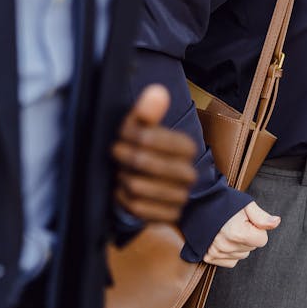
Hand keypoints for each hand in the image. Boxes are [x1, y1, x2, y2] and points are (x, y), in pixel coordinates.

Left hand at [111, 84, 196, 223]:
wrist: (147, 185)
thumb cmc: (142, 151)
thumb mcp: (142, 128)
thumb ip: (147, 111)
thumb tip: (157, 90)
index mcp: (187, 146)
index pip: (149, 137)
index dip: (129, 135)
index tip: (122, 135)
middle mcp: (189, 173)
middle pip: (141, 162)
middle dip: (123, 158)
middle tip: (117, 153)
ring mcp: (180, 197)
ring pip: (136, 187)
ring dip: (122, 179)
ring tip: (121, 172)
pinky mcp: (169, 216)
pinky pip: (136, 208)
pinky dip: (124, 199)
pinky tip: (124, 191)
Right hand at [204, 201, 280, 267]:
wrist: (197, 203)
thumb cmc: (222, 201)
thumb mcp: (245, 204)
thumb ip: (261, 217)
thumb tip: (276, 222)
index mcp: (238, 233)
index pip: (262, 240)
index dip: (257, 229)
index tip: (247, 221)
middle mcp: (227, 246)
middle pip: (252, 248)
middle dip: (248, 236)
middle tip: (235, 223)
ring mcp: (217, 253)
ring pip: (242, 255)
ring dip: (239, 245)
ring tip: (228, 230)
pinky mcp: (209, 257)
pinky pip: (230, 261)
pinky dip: (230, 253)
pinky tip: (223, 239)